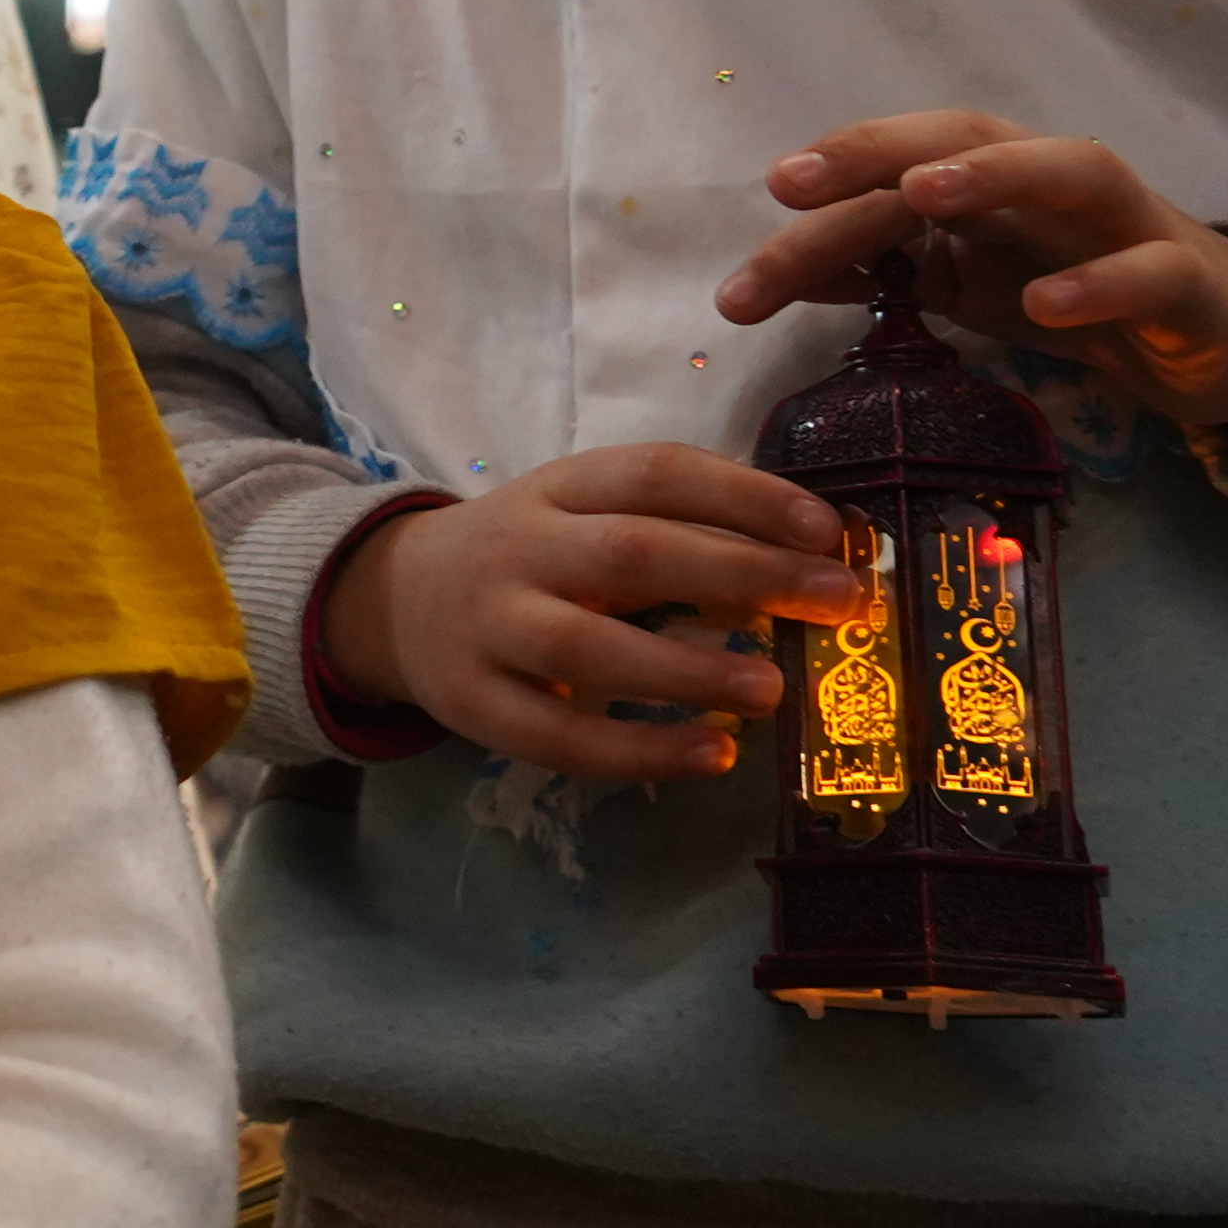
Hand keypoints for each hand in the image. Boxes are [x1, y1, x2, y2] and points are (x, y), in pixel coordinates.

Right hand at [314, 446, 859, 780]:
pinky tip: (713, 753)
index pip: (654, 474)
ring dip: (688, 669)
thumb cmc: (528, 559)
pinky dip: (640, 749)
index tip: (828, 529)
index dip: (744, 494)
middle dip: (742, 574)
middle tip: (836, 602)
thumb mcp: (583, 516)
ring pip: (588, 648)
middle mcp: (520, 549)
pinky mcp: (474, 706)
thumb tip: (809, 562)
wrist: (391, 600)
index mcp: (557, 489)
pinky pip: (558, 737)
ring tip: (771, 689)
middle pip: (632, 554)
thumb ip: (676, 529)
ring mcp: (489, 629)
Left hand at [721, 109, 1227, 447]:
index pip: (906, 159)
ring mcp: (1127, 224)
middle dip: (880, 151)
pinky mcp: (1188, 282)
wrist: (1217, 336)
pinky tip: (1043, 304)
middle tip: (796, 182)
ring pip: (1070, 170)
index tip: (772, 190)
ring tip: (920, 193)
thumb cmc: (1078, 294)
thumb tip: (781, 272)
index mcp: (995, 181)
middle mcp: (1054, 183)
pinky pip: (1148, 272)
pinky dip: (1098, 284)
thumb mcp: (968, 288)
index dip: (840, 166)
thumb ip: (888, 274)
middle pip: (968, 139)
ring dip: (993, 175)